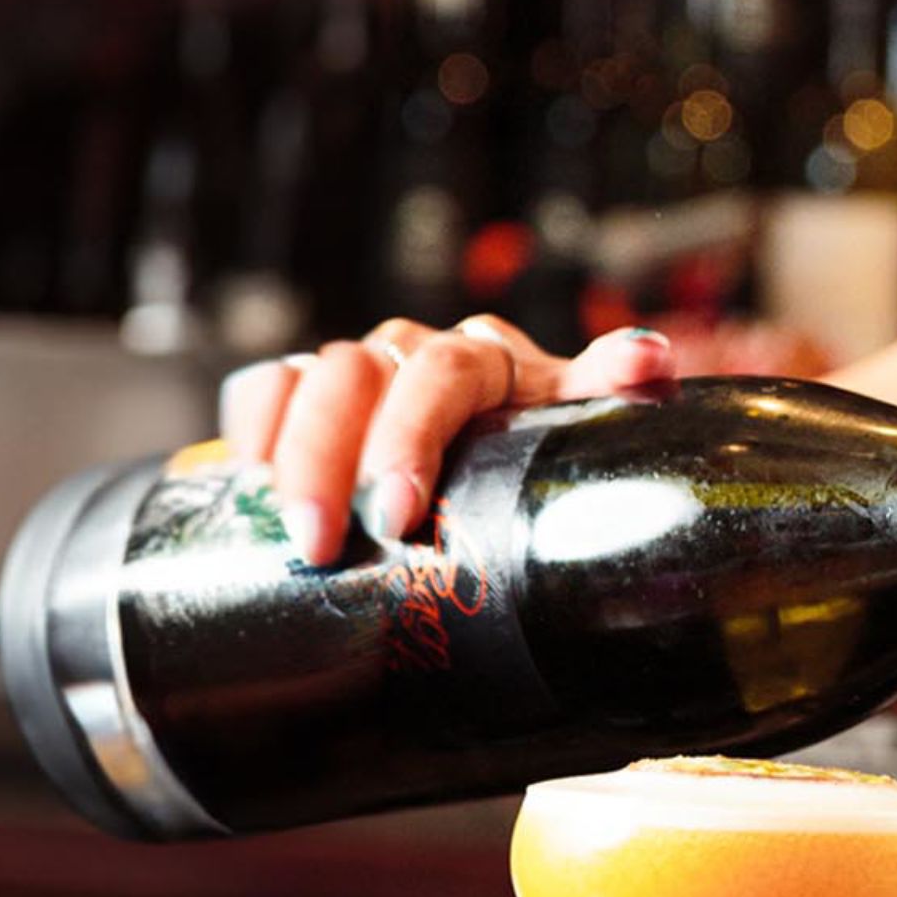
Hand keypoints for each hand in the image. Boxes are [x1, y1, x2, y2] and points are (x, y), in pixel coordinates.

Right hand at [215, 315, 679, 565]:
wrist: (513, 495)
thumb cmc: (548, 465)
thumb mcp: (580, 440)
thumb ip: (611, 398)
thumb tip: (650, 358)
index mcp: (489, 360)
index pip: (443, 371)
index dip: (409, 437)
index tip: (397, 516)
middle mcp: (419, 352)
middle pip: (360, 372)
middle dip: (334, 460)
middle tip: (322, 544)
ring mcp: (364, 372)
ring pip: (309, 379)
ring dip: (290, 453)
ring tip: (289, 533)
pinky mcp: (311, 398)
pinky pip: (268, 386)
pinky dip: (254, 423)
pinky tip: (246, 474)